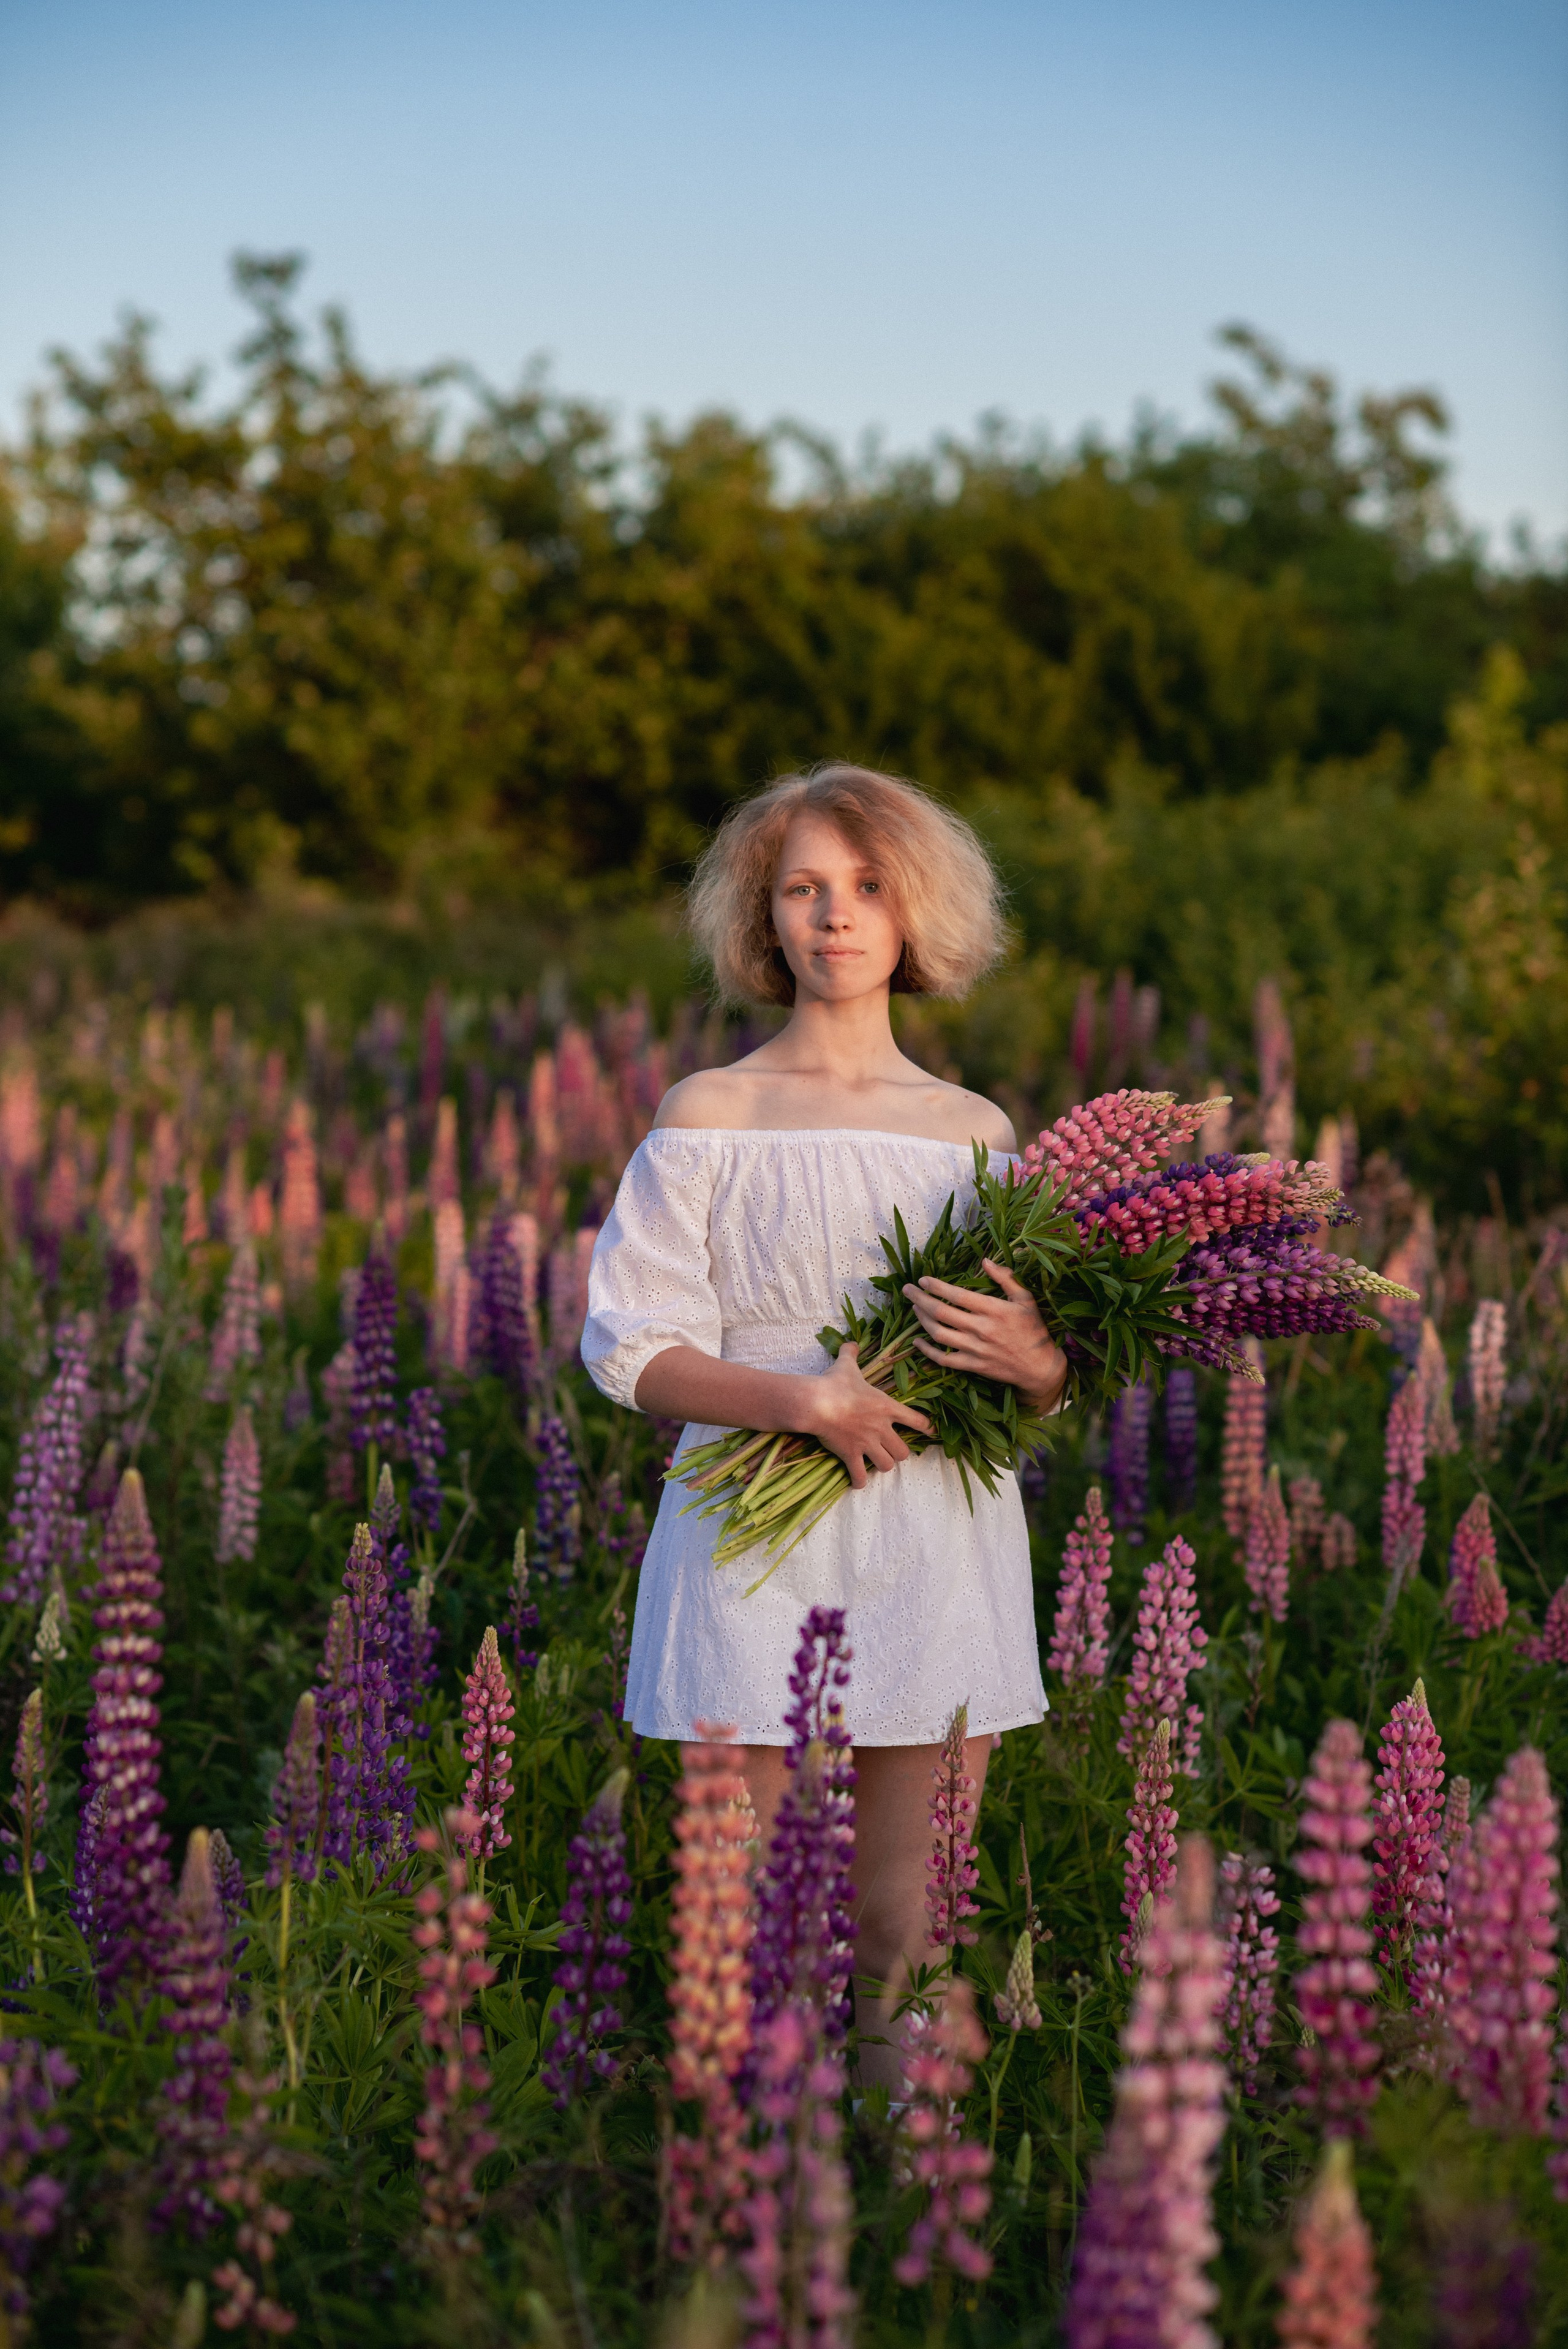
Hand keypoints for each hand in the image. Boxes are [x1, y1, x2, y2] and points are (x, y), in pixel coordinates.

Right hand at [801, 1342, 932, 1490]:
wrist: (817, 1402)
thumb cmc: (835, 1383)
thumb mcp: (846, 1365)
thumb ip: (851, 1354)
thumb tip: (851, 1342)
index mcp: (886, 1407)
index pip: (917, 1420)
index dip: (925, 1427)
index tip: (929, 1431)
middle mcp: (881, 1428)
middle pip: (904, 1451)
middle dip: (898, 1452)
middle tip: (890, 1449)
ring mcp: (867, 1444)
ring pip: (887, 1465)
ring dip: (883, 1465)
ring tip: (875, 1462)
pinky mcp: (851, 1455)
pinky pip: (861, 1476)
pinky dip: (860, 1481)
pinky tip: (858, 1481)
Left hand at [903, 1259, 1068, 1411]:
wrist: (1039, 1367)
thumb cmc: (1033, 1329)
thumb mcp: (1025, 1299)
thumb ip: (1005, 1278)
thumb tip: (985, 1260)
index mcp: (994, 1310)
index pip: (957, 1295)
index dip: (936, 1286)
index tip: (923, 1280)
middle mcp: (981, 1329)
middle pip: (941, 1312)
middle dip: (920, 1299)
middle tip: (907, 1290)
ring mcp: (975, 1349)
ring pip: (939, 1334)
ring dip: (922, 1320)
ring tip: (914, 1308)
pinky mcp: (972, 1366)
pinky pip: (943, 1359)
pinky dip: (927, 1351)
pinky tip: (918, 1341)